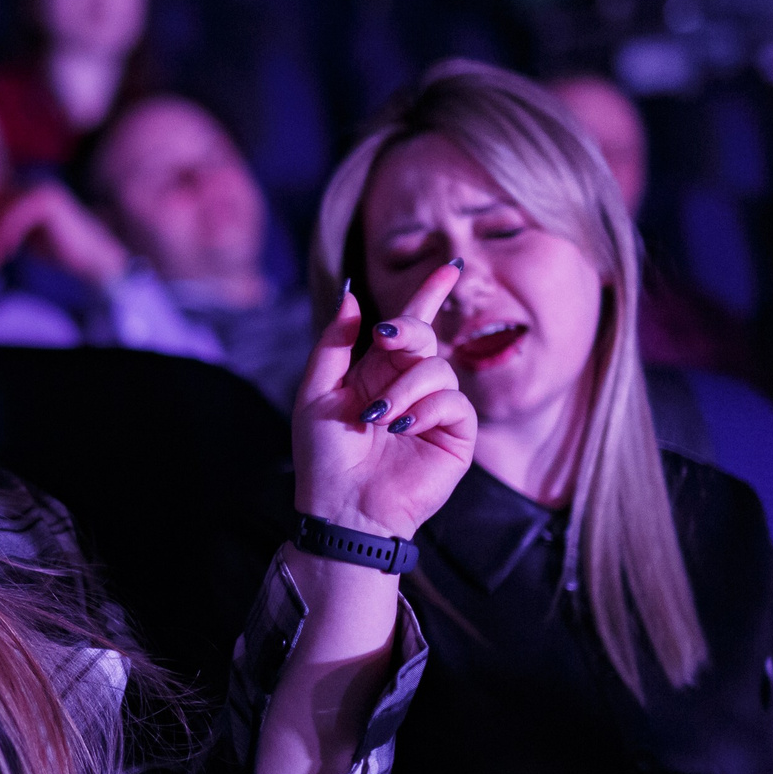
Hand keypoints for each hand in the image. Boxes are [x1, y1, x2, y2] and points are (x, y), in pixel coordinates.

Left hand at [0, 180, 132, 288]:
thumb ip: (7, 230)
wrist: (92, 256)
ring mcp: (41, 190)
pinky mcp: (47, 201)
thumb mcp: (26, 238)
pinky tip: (7, 253)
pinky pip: (16, 216)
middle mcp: (33, 186)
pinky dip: (5, 236)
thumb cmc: (59, 249)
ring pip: (2, 212)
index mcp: (27, 191)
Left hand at [293, 262, 476, 540]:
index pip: (409, 328)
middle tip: (385, 340)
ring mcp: (435, 411)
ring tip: (378, 417)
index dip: (428, 296)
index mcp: (377, 373)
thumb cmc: (324, 456)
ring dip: (405, 387)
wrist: (341, 507)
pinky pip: (454, 402)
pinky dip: (425, 409)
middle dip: (408, 332)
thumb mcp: (316, 392)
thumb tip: (352, 297)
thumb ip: (334, 344)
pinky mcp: (456, 436)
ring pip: (438, 370)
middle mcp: (410, 387)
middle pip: (425, 338)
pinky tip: (402, 429)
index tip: (447, 266)